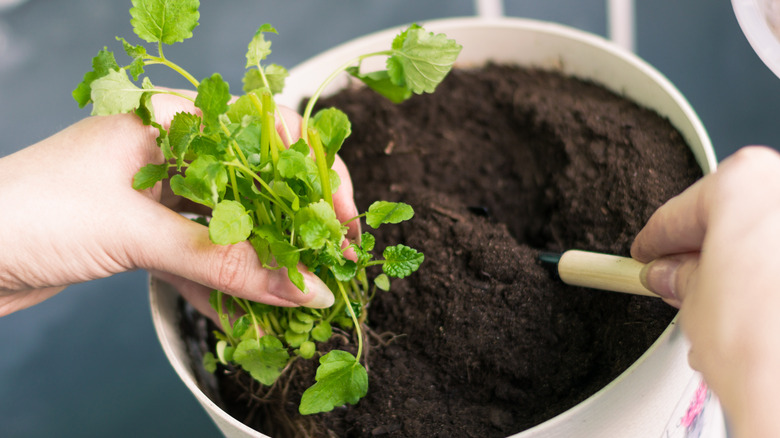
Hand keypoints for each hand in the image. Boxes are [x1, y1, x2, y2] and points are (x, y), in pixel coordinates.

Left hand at [0, 91, 358, 319]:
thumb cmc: (28, 212)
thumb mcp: (138, 233)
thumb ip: (227, 263)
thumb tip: (304, 288)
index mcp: (172, 120)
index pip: (267, 133)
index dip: (315, 174)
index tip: (343, 218)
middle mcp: (173, 151)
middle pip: (257, 182)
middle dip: (299, 224)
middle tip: (335, 261)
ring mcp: (160, 194)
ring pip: (233, 222)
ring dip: (266, 260)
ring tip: (301, 293)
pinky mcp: (147, 233)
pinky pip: (203, 255)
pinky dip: (226, 284)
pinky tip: (249, 313)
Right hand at [631, 146, 779, 437]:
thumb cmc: (760, 342)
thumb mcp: (690, 302)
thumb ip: (678, 277)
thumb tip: (673, 273)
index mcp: (743, 184)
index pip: (677, 215)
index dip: (655, 241)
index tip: (648, 253)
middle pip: (730, 219)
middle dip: (702, 253)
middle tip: (676, 280)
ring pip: (765, 239)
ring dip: (739, 269)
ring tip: (716, 307)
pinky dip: (769, 281)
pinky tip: (754, 312)